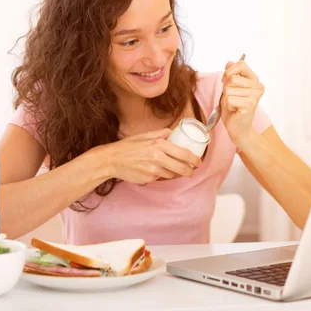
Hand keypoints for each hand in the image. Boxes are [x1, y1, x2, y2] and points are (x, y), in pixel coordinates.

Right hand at [87, 129, 201, 184]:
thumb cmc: (127, 147)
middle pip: (182, 168)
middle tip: (192, 170)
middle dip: (190, 171)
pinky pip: (160, 177)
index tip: (198, 161)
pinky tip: (156, 170)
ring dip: (175, 173)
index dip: (194, 159)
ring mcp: (153, 169)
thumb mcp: (144, 135)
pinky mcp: (148, 178)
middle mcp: (157, 157)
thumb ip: (160, 133)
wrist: (111, 160)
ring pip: (172, 174)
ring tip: (174, 169)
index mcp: (159, 144)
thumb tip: (172, 132)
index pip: (184, 153)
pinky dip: (162, 175)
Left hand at [221, 58, 264, 144]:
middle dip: (226, 89)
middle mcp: (258, 86)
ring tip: (233, 105)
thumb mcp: (230, 88)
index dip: (229, 71)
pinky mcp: (250, 104)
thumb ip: (230, 75)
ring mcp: (255, 95)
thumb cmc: (234, 108)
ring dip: (226, 98)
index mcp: (254, 80)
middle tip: (232, 98)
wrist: (237, 127)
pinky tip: (235, 110)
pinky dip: (227, 105)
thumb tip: (229, 62)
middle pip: (232, 78)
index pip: (241, 64)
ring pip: (229, 89)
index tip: (226, 81)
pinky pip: (229, 99)